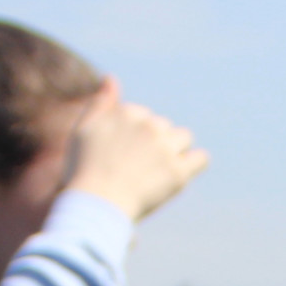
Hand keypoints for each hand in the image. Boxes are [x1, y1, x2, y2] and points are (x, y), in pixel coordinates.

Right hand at [66, 79, 207, 221]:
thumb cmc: (84, 173)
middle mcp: (148, 125)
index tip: (124, 157)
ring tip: (158, 173)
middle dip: (156, 144)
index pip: (143, 116)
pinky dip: (195, 164)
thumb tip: (111, 78)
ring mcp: (164, 148)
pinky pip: (201, 159)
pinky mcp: (178, 172)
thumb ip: (99, 104)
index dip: (136, 137)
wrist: (95, 207)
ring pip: (184, 137)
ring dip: (176, 151)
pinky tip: (181, 174)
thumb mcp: (84, 131)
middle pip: (164, 127)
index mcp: (126, 113)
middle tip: (139, 170)